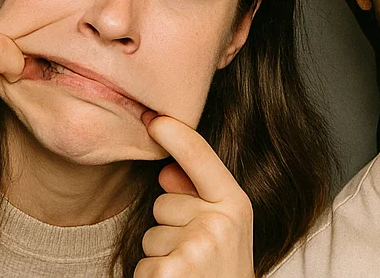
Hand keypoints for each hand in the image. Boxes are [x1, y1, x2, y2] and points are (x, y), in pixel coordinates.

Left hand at [136, 114, 253, 276]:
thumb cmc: (223, 273)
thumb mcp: (225, 231)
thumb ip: (201, 198)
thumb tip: (165, 169)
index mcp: (236, 204)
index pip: (201, 156)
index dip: (176, 133)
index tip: (154, 117)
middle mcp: (221, 221)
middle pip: (165, 202)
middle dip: (170, 227)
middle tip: (195, 257)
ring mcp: (198, 247)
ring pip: (151, 234)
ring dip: (160, 256)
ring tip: (189, 275)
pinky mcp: (173, 272)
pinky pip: (143, 262)